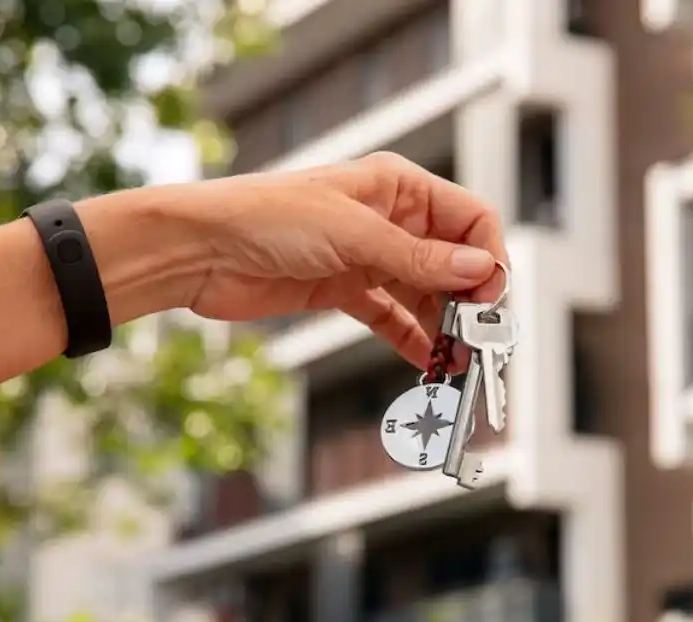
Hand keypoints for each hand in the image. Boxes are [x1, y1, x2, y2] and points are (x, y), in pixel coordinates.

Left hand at [181, 152, 508, 370]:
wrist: (202, 250)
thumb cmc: (267, 217)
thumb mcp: (351, 233)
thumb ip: (417, 257)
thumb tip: (478, 269)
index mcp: (397, 187)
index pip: (470, 218)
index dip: (488, 258)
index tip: (491, 300)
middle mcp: (390, 220)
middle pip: (452, 260)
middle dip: (471, 300)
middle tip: (481, 340)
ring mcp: (368, 257)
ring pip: (425, 293)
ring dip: (444, 327)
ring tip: (458, 363)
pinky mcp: (344, 289)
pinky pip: (392, 316)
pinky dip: (412, 339)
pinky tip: (427, 363)